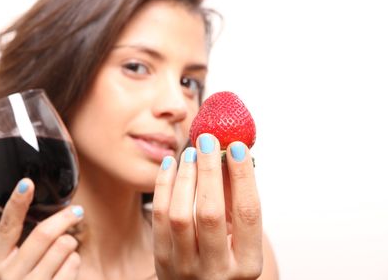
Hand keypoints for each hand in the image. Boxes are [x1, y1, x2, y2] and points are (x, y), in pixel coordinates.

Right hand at [0, 178, 82, 279]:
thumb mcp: (9, 263)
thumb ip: (19, 239)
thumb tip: (37, 204)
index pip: (6, 226)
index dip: (17, 202)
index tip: (27, 183)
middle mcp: (9, 276)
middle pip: (44, 234)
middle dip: (64, 218)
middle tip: (75, 212)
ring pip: (63, 247)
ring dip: (69, 242)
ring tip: (65, 248)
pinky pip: (73, 264)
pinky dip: (74, 260)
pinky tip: (66, 265)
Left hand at [152, 134, 262, 278]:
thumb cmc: (223, 259)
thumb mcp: (240, 240)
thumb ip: (236, 203)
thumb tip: (229, 153)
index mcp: (247, 264)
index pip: (248, 214)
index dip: (243, 177)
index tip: (236, 146)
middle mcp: (217, 270)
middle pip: (210, 212)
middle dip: (209, 171)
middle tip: (207, 140)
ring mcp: (186, 268)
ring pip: (180, 215)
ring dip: (185, 177)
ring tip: (190, 152)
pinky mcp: (162, 261)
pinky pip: (159, 217)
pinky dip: (164, 186)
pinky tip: (171, 164)